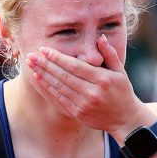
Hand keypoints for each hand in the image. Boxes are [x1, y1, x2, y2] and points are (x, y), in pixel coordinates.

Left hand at [26, 35, 152, 141]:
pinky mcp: (78, 113)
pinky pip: (59, 98)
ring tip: (31, 65)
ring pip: (59, 87)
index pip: (75, 66)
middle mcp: (92, 92)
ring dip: (43, 75)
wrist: (125, 120)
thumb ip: (110, 54)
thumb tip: (100, 37)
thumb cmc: (123, 92)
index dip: (57, 57)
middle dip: (45, 64)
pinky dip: (47, 88)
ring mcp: (84, 104)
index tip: (44, 49)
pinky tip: (39, 78)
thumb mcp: (120, 72)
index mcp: (103, 79)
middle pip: (63, 76)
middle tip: (31, 55)